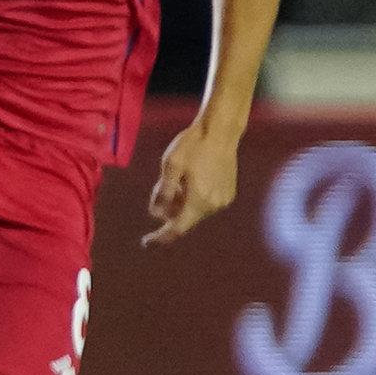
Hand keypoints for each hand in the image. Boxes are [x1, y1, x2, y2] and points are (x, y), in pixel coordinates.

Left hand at [145, 119, 240, 247]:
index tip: (146, 242)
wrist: (220, 132)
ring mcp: (224, 200)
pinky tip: (190, 180)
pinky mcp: (229, 193)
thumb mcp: (171, 166)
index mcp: (198, 201)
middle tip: (160, 191)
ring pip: (196, 211)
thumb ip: (163, 192)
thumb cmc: (193, 146)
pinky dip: (195, 198)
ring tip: (177, 181)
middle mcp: (214, 205)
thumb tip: (155, 215)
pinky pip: (206, 203)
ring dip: (182, 203)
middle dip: (170, 211)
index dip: (160, 237)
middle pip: (186, 218)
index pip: (177, 229)